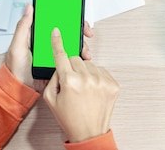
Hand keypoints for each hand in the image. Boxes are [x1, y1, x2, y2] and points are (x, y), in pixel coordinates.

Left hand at [5, 4, 93, 91]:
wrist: (19, 89)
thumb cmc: (15, 68)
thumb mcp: (17, 46)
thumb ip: (23, 27)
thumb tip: (28, 8)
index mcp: (40, 35)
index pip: (56, 22)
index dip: (68, 17)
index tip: (77, 17)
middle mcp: (49, 42)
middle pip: (68, 32)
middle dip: (80, 31)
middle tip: (86, 33)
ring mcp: (55, 53)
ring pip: (72, 45)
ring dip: (81, 46)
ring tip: (84, 51)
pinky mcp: (59, 64)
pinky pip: (71, 59)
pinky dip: (79, 58)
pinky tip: (82, 60)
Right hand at [44, 27, 119, 142]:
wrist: (90, 133)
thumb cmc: (70, 118)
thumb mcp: (51, 99)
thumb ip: (53, 78)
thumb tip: (60, 65)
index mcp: (69, 81)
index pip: (61, 55)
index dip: (57, 42)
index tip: (57, 32)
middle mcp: (87, 78)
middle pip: (75, 59)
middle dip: (71, 67)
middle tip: (71, 82)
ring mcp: (102, 80)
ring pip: (89, 64)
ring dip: (85, 72)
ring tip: (83, 89)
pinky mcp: (113, 84)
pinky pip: (101, 70)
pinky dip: (96, 77)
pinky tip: (93, 90)